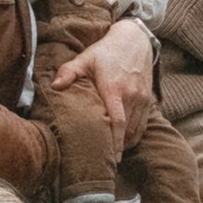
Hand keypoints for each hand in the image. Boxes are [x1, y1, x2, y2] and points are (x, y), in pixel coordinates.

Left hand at [59, 14, 153, 151]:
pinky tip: (125, 142)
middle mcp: (131, 96)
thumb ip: (69, 72)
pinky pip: (144, 124)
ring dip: (127, 144)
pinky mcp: (148, 98)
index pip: (117, 121)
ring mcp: (142, 98)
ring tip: (114, 155)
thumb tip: (54, 86)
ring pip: (137, 129)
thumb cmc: (106, 51)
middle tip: (106, 162)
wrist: (134, 40)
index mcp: (114, 88)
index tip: (111, 158)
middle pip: (127, 130)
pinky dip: (135, 135)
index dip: (115, 142)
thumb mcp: (85, 58)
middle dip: (119, 148)